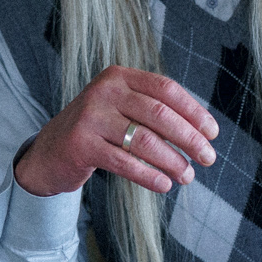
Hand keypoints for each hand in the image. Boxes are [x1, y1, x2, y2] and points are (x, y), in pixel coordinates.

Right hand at [14, 65, 218, 197]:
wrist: (49, 152)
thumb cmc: (97, 131)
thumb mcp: (121, 110)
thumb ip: (153, 112)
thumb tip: (201, 133)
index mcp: (119, 76)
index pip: (166, 89)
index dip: (194, 111)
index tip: (212, 133)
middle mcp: (104, 91)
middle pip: (159, 113)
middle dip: (189, 138)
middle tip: (208, 158)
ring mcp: (90, 117)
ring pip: (144, 140)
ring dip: (172, 161)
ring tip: (188, 176)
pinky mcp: (81, 145)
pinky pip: (125, 163)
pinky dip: (150, 176)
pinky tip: (165, 185)